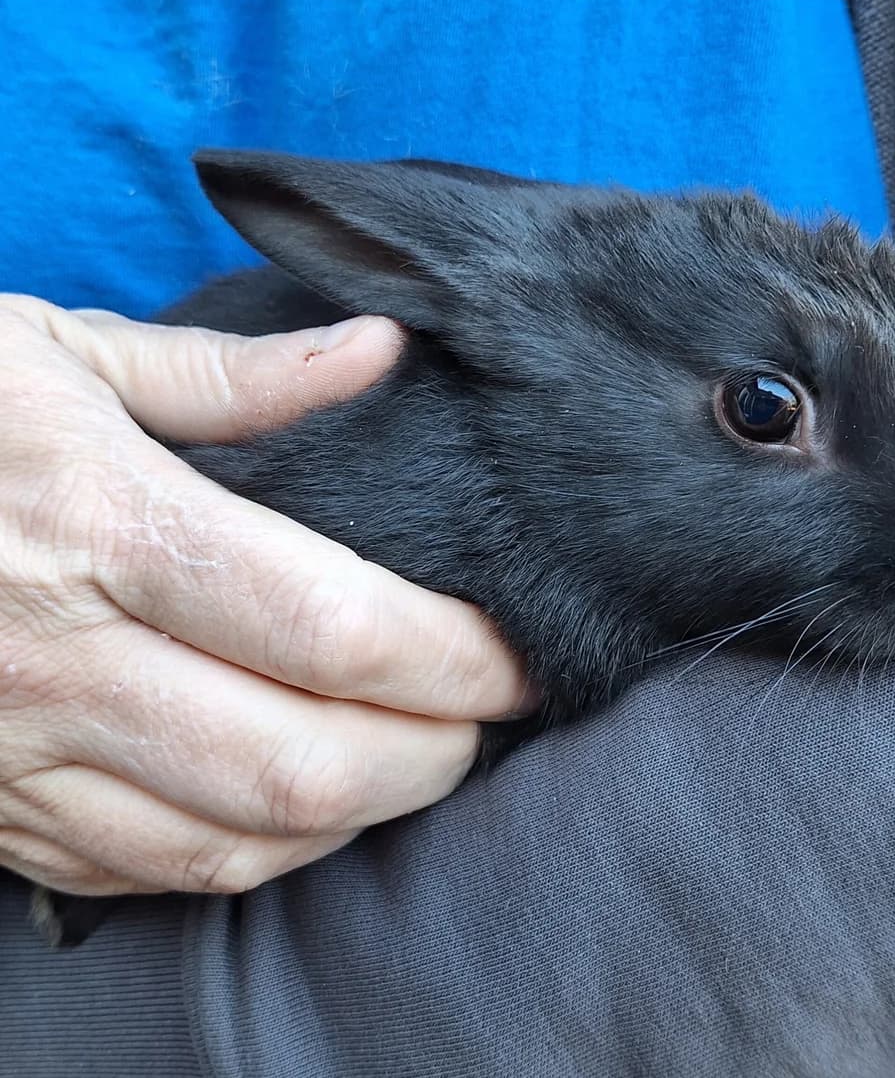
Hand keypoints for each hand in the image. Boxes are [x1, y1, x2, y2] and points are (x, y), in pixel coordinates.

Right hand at [0, 293, 526, 897]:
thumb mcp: (61, 354)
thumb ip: (235, 374)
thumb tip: (379, 350)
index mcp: (100, 522)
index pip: (333, 627)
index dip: (456, 657)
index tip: (517, 655)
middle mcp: (60, 657)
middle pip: (305, 762)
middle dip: (434, 755)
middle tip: (486, 715)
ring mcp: (17, 753)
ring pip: (238, 840)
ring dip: (360, 812)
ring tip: (418, 754)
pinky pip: (155, 873)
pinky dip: (262, 849)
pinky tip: (305, 800)